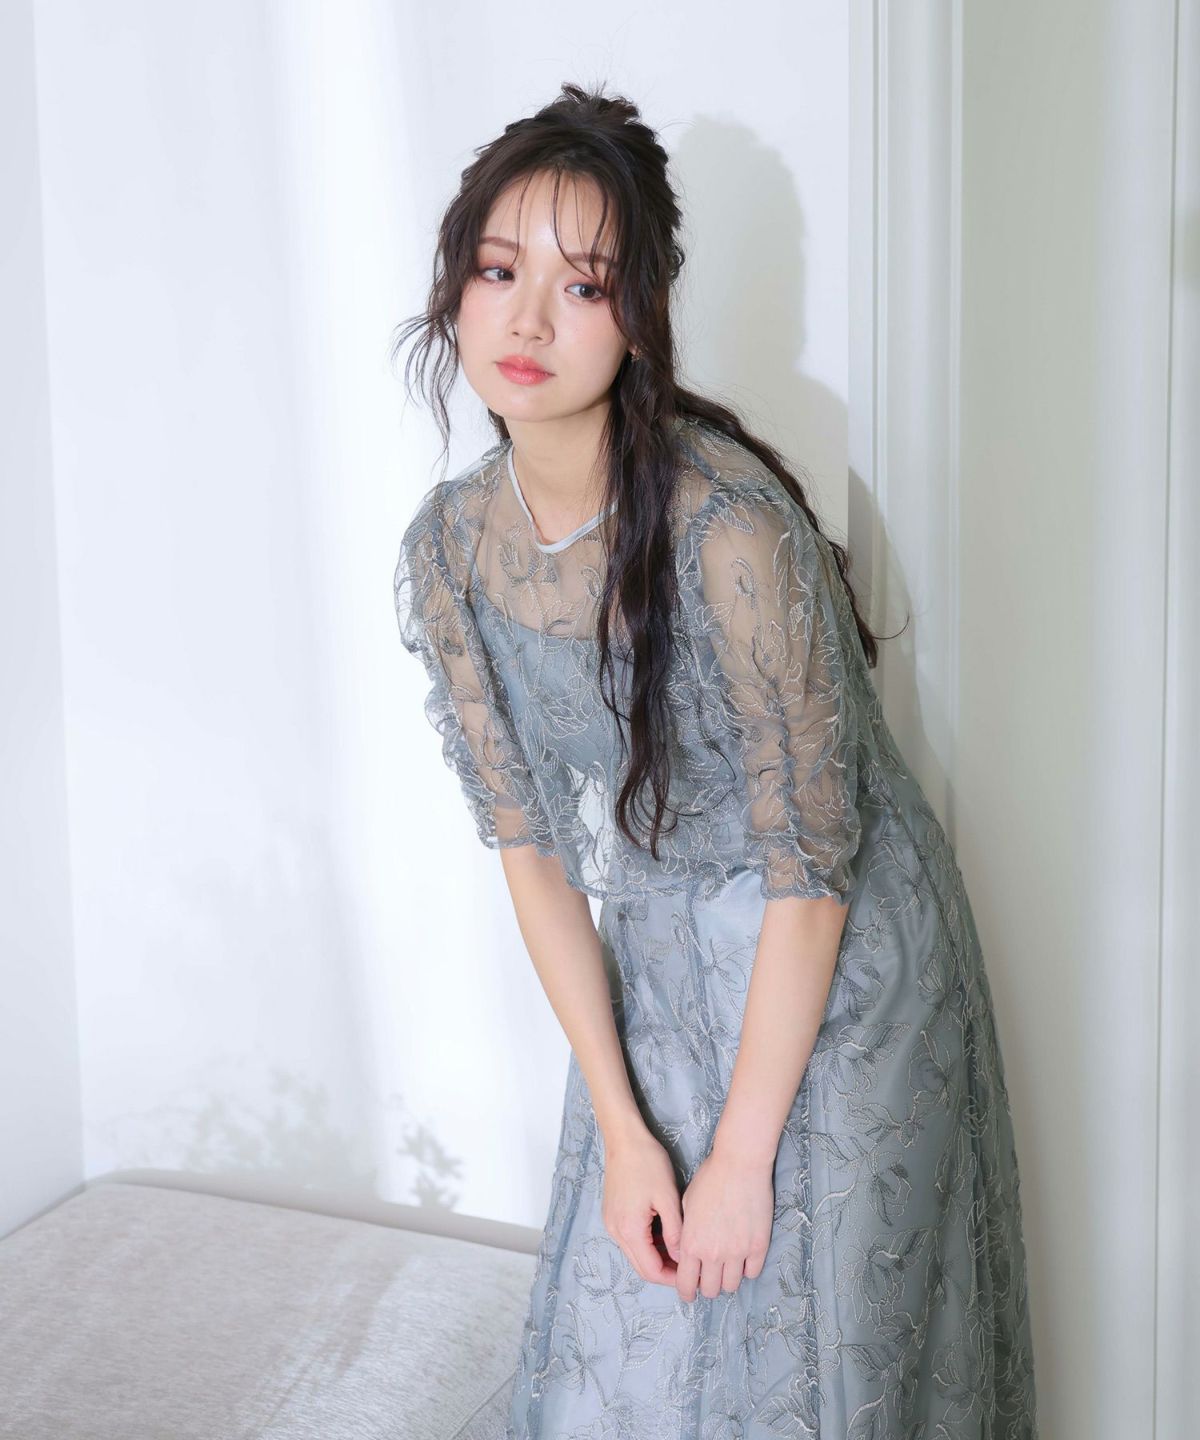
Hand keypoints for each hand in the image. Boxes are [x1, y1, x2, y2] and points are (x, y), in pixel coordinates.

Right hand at [601, 1124, 683, 1286]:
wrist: (624, 1138)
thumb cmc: (647, 1162)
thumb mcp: (668, 1198)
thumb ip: (675, 1232)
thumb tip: (681, 1257)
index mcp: (630, 1230)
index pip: (651, 1271)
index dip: (672, 1277)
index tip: (691, 1275)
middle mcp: (616, 1232)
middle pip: (641, 1267)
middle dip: (665, 1271)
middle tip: (688, 1268)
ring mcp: (611, 1223)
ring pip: (635, 1254)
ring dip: (656, 1257)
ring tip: (679, 1250)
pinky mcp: (612, 1214)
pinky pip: (630, 1239)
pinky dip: (647, 1243)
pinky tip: (664, 1233)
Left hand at [674, 1145, 773, 1301]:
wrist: (739, 1163)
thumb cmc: (710, 1178)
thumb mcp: (686, 1204)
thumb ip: (685, 1232)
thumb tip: (686, 1252)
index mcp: (691, 1243)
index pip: (685, 1284)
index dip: (686, 1292)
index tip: (689, 1293)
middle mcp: (713, 1254)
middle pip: (711, 1290)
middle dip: (707, 1286)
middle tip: (709, 1277)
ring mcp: (738, 1252)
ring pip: (732, 1285)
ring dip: (727, 1279)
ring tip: (727, 1266)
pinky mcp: (759, 1246)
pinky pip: (752, 1272)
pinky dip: (747, 1268)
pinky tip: (743, 1256)